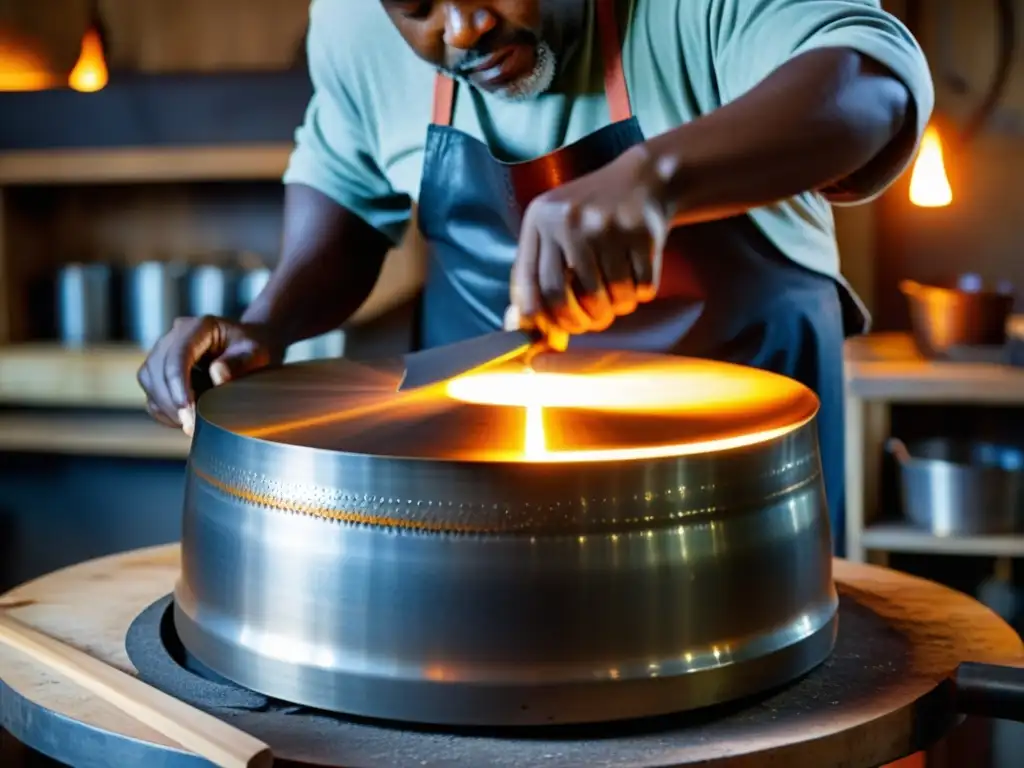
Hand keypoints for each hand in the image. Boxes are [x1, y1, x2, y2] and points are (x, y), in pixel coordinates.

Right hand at [137, 316, 283, 435]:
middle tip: (191, 427)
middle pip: (157, 370)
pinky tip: (185, 420)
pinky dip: (164, 411)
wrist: (247, 351)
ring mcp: (163, 353)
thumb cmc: (252, 350)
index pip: (177, 355)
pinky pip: (151, 394)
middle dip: (171, 402)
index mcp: (197, 327)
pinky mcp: (159, 372)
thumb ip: (240, 363)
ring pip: (149, 382)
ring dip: (166, 407)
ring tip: (191, 424)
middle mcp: (173, 337)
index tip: (187, 411)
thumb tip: (218, 376)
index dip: (178, 385)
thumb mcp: (255, 353)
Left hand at [509, 144, 670, 336]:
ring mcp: (607, 226)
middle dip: (579, 322)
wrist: (644, 179)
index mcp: (541, 219)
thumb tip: (522, 323)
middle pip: (563, 297)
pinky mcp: (642, 232)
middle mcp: (569, 221)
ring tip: (617, 299)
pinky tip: (637, 280)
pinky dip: (640, 294)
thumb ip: (536, 267)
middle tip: (591, 324)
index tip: (553, 332)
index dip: (540, 316)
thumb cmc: (591, 213)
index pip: (532, 282)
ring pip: (607, 297)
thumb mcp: (554, 226)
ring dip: (615, 309)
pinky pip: (640, 287)